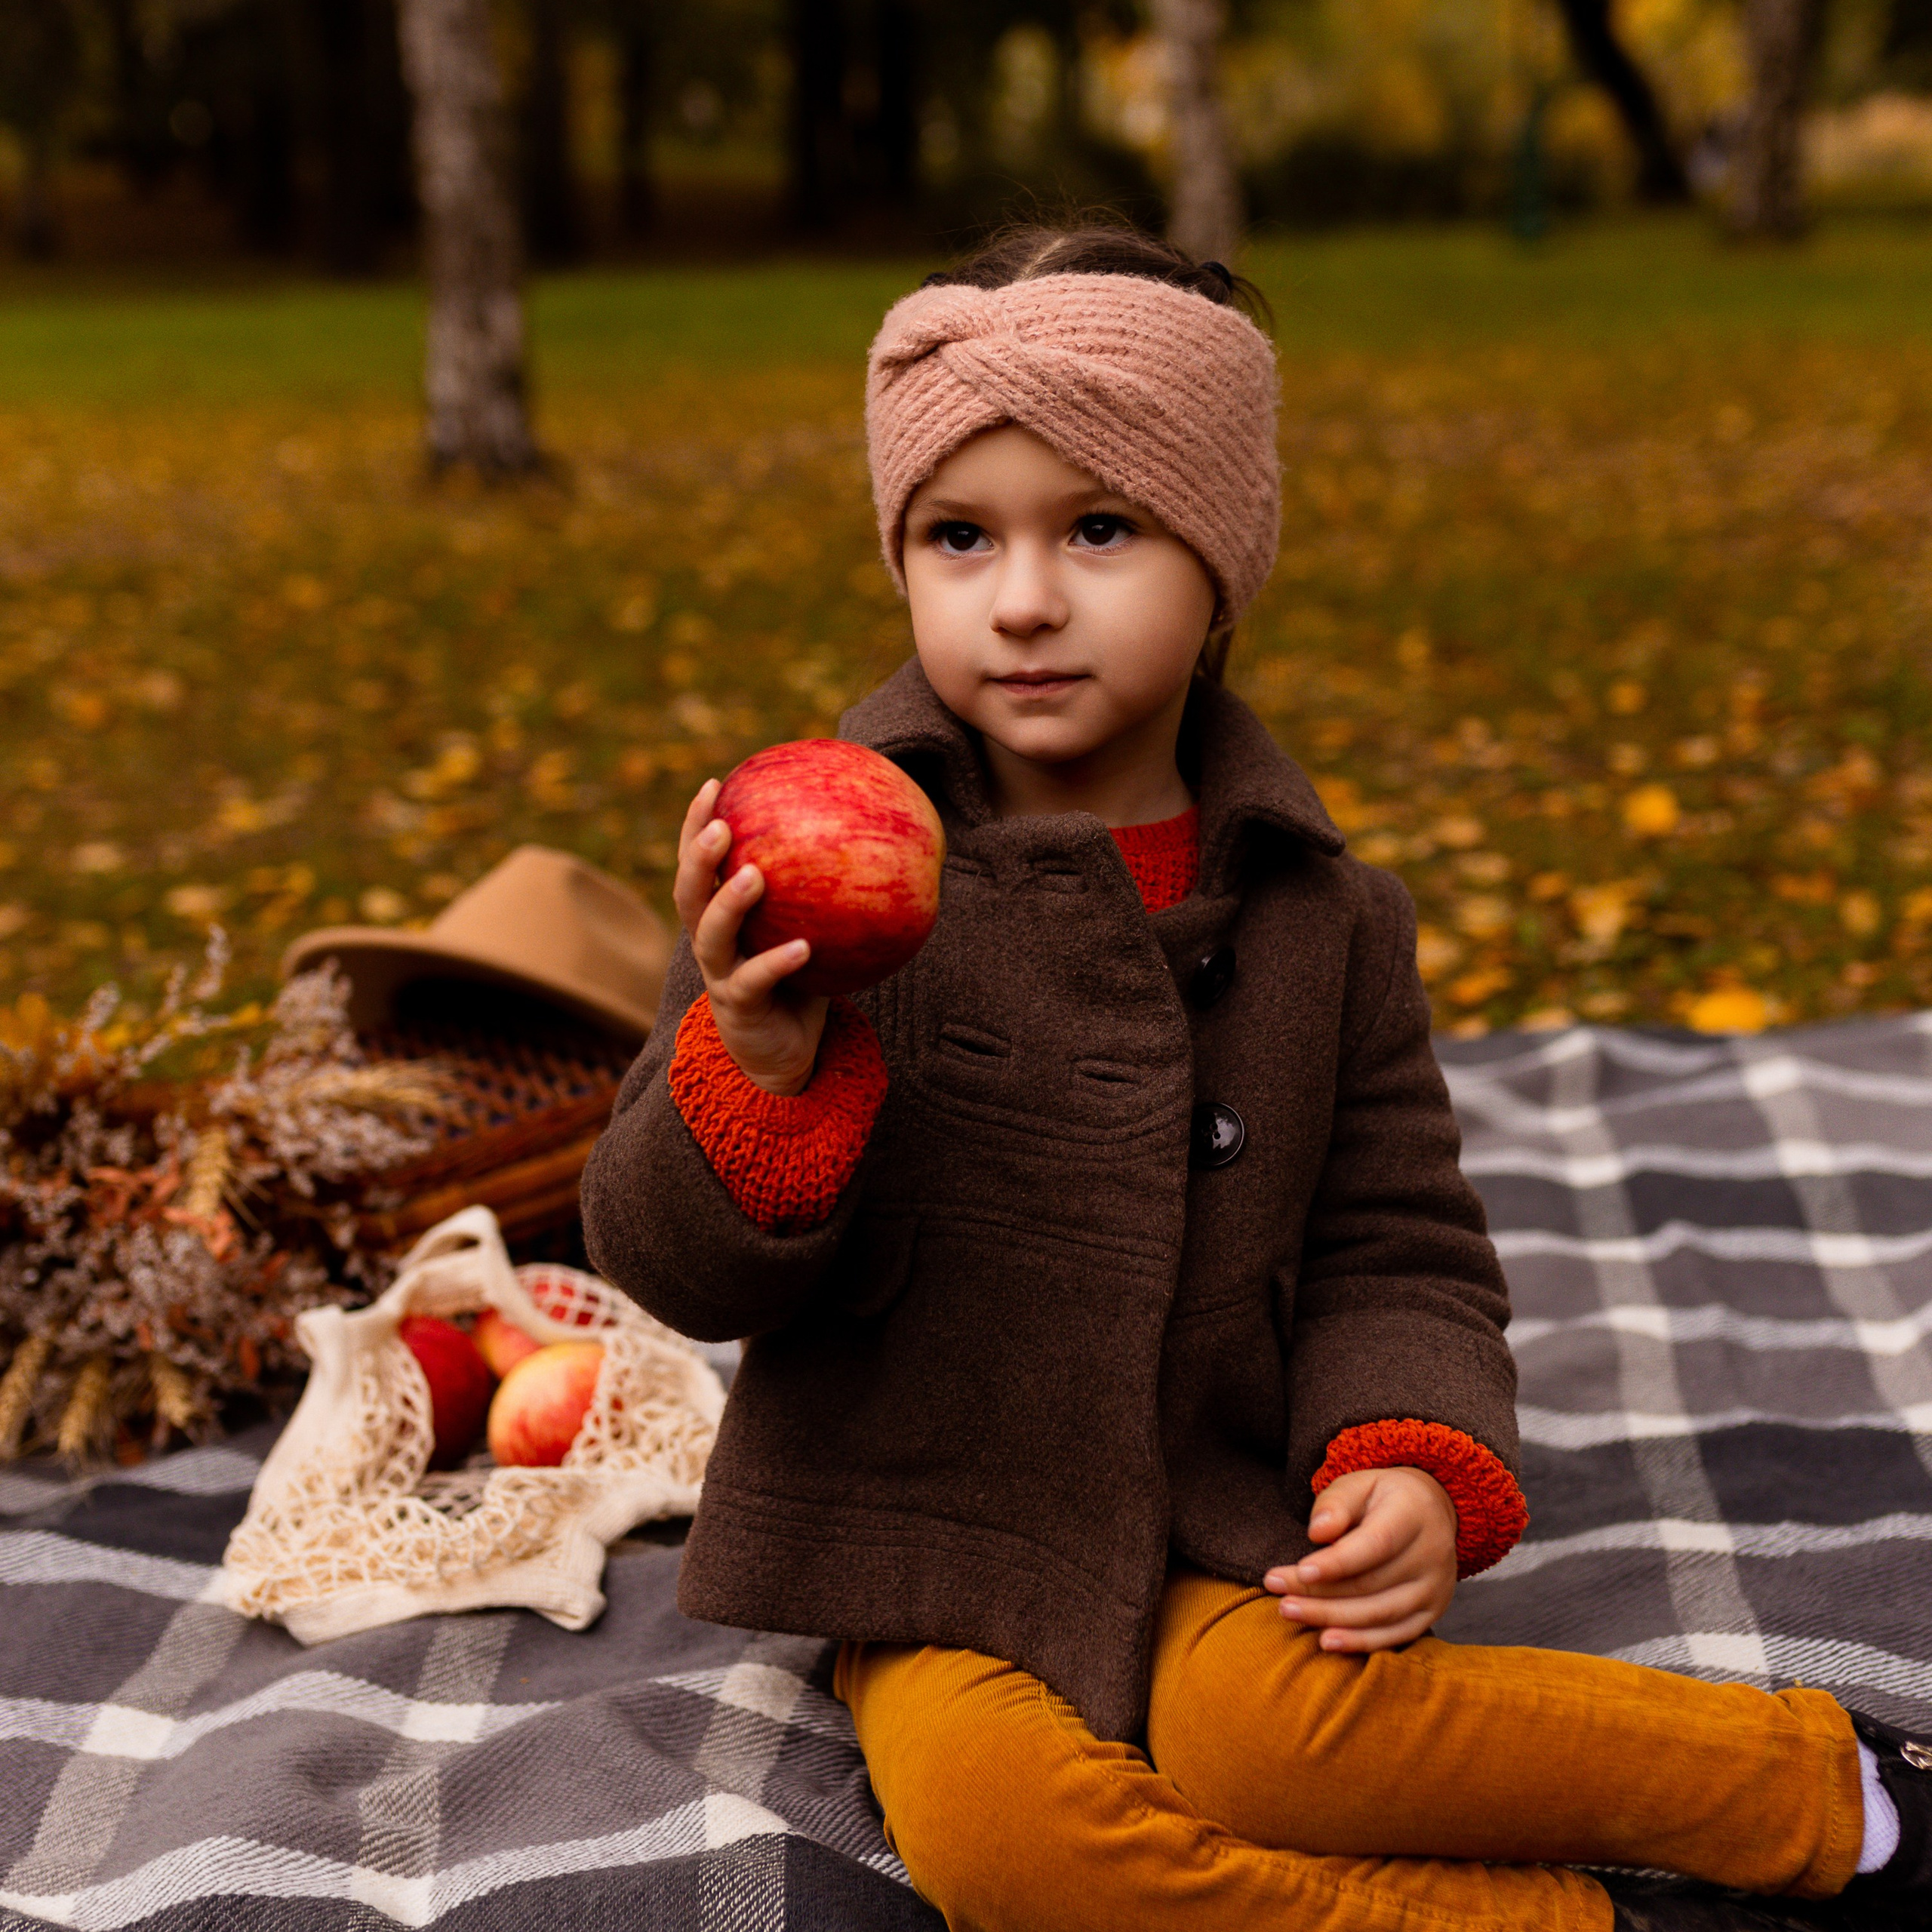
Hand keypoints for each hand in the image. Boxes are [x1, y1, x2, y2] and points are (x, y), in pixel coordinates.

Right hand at [673, 778, 828, 1096]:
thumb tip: (878, 838)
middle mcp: (710, 941)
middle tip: (721, 824)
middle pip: (688, 893)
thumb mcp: (810, 928)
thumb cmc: (799, 982)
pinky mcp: (740, 1008)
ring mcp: (721, 975)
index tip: (714, 783)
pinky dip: (777, 962)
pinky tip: (804, 946)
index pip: (697, 863)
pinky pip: (755, 981)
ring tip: (753, 875)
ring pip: (710, 935)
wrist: (782, 1053)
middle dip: (698, 856)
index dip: (696, 824)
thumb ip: (826, 891)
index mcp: (719, 916)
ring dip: (729, 902)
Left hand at [1262, 1466, 1456, 1652]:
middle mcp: (1431, 1555)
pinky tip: (1326, 1641)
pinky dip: (1359, 1642)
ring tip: (1288, 1610)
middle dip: (1319, 1591)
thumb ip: (1337, 1504)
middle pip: (1371, 1584)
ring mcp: (1435, 1589)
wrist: (1429, 1512)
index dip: (1337, 1562)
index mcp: (1414, 1515)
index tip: (1300, 1571)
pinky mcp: (1432, 1613)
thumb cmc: (1381, 1498)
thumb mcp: (1358, 1484)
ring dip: (1330, 1618)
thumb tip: (1318, 1533)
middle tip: (1276, 1589)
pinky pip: (1395, 1635)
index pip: (1375, 1545)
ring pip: (1379, 1614)